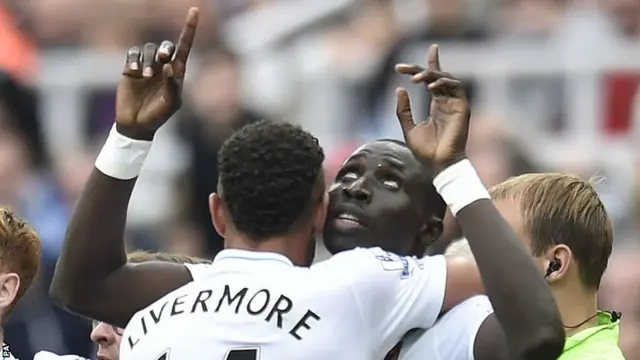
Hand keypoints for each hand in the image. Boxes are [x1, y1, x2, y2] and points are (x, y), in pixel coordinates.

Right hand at [115, 7, 198, 139]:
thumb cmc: (158, 116)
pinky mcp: (130, 69)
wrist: (137, 124)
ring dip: (148, 60)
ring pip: (148, 49)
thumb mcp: (171, 103)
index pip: (184, 47)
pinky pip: (133, 54)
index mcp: (176, 72)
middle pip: (166, 46)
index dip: (189, 29)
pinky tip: (135, 70)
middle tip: (164, 58)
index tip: (194, 11)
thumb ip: (172, 85)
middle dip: (165, 48)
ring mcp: (146, 67)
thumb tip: (168, 66)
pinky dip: (135, 58)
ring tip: (146, 76)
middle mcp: (162, 66)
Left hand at [394, 44, 469, 172]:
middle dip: (420, 68)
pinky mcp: (462, 108)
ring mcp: (455, 103)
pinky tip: (430, 87)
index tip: (403, 64)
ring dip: (430, 75)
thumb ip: (404, 110)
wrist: (440, 165)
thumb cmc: (426, 151)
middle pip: (436, 76)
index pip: (432, 80)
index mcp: (437, 105)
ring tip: (415, 79)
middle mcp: (447, 101)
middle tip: (402, 68)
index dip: (425, 66)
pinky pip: (456, 88)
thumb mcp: (409, 128)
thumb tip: (400, 89)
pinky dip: (443, 83)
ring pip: (446, 78)